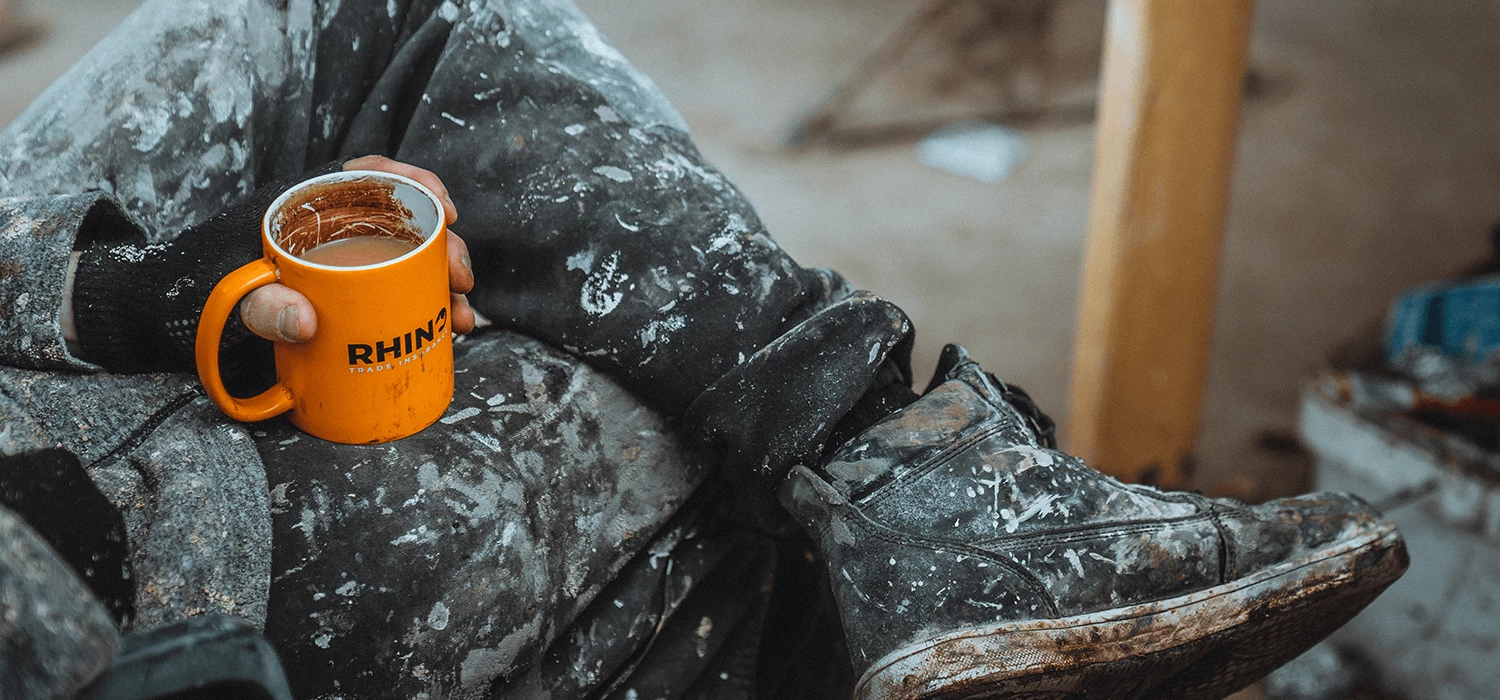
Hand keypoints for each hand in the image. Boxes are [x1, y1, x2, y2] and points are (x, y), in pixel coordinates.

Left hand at [238, 156, 476, 341]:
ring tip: (460, 316)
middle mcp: (344, 227)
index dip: (415, 183)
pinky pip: (409, 289)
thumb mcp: (237, 296)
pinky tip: (450, 323)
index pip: (371, 174)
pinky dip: (433, 305)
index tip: (443, 204)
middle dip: (446, 248)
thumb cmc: (218, 289)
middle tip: (460, 279)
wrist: (209, 313)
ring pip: (418, 260)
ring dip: (448, 285)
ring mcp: (359, 259)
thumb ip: (264, 306)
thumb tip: (304, 321)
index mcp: (314, 205)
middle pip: (409, 223)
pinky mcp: (365, 290)